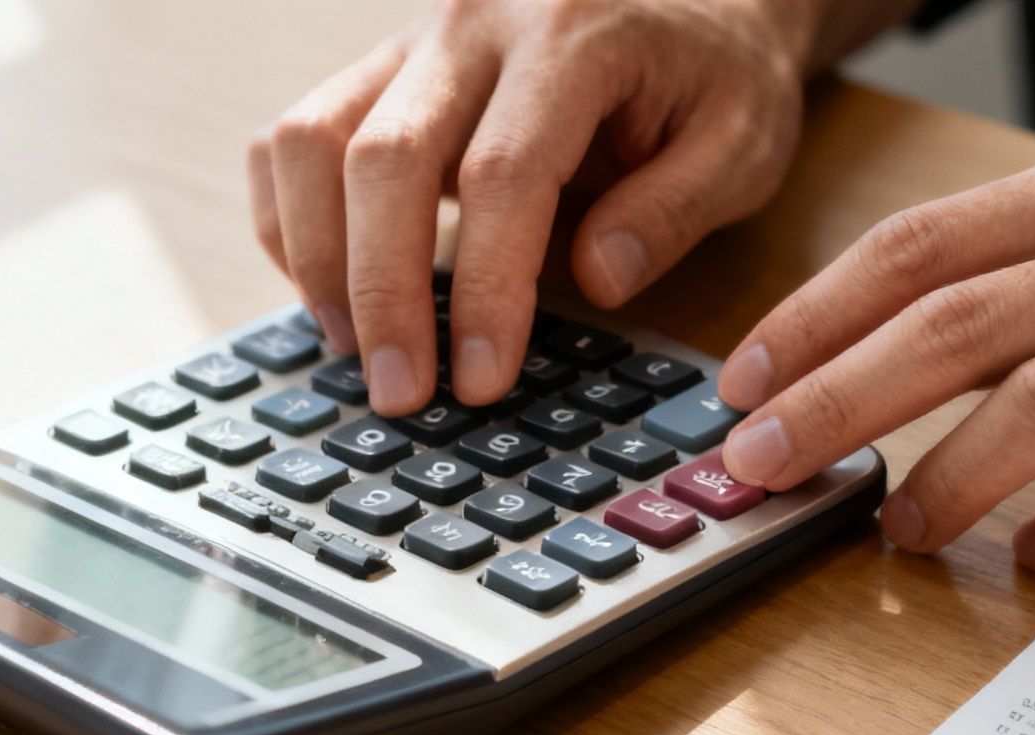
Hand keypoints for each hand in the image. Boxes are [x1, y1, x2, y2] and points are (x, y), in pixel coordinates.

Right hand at [248, 0, 862, 414]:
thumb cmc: (715, 70)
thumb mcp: (743, 138)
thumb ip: (676, 207)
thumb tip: (595, 280)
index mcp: (574, 36)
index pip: (505, 173)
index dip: (486, 288)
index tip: (480, 379)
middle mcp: (476, 24)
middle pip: (383, 157)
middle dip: (382, 292)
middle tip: (401, 396)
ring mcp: (414, 42)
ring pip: (311, 138)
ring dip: (318, 256)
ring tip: (357, 351)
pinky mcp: (382, 70)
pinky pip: (296, 134)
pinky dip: (291, 217)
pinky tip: (330, 289)